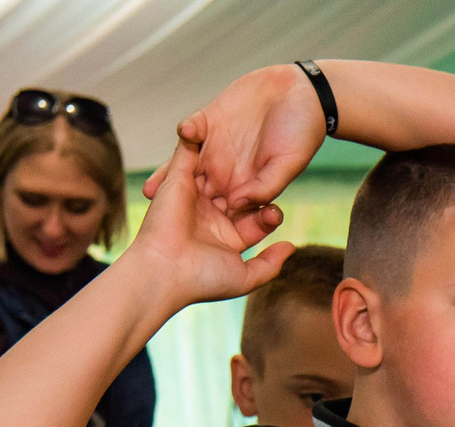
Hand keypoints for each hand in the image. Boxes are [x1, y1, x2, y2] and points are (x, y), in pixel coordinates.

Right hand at [122, 143, 294, 309]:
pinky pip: (188, 151)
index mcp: (226, 236)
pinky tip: (214, 120)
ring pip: (215, 170)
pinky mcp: (177, 179)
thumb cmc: (203, 279)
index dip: (267, 212)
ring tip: (249, 132)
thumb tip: (290, 247)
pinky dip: (197, 135)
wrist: (164, 273)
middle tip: (273, 164)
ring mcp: (193, 195)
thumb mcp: (247, 277)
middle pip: (237, 191)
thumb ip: (270, 263)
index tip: (276, 210)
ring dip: (228, 153)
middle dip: (251, 180)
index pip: (253, 218)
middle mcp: (210, 214)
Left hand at [154, 63, 327, 213]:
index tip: (187, 239)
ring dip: (170, 176)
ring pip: (187, 166)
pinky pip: (192, 130)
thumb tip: (240, 203)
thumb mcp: (289, 163)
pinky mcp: (211, 119)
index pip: (223, 211)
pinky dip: (187, 132)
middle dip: (179, 209)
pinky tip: (184, 133)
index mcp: (246, 188)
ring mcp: (216, 147)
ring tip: (152, 189)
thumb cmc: (303, 132)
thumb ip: (267, 185)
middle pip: (197, 193)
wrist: (302, 94)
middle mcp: (227, 171)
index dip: (206, 224)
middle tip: (161, 223)